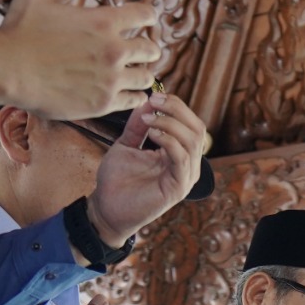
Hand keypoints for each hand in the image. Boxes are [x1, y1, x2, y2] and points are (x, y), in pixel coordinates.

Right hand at [0, 0, 159, 117]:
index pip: (145, 15)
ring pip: (147, 77)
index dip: (148, 16)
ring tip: (134, 74)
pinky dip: (134, 96)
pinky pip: (135, 100)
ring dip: (142, 73)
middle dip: (147, 48)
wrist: (6, 70)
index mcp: (103, 21)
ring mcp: (111, 78)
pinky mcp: (104, 103)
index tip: (146, 20)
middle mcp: (114, 50)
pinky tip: (129, 94)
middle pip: (151, 49)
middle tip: (142, 51)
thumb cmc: (19, 31)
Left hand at [84, 93, 209, 246]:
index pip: (190, 123)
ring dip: (170, 124)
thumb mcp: (127, 144)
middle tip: (155, 101)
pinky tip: (151, 134)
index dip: (176, 106)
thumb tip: (147, 100)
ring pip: (193, 141)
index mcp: (179, 154)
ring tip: (148, 120)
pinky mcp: (178, 188)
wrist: (107, 208)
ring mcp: (186, 177)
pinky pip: (182, 158)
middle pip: (197, 129)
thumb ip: (138, 125)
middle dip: (177, 110)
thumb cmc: (117, 180)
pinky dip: (169, 141)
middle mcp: (188, 165)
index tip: (154, 96)